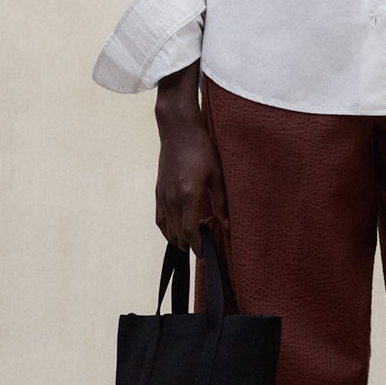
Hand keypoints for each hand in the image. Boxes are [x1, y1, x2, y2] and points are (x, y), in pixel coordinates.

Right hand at [154, 119, 229, 255]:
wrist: (178, 131)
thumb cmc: (201, 149)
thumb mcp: (217, 175)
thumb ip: (221, 202)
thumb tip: (226, 225)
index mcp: (188, 195)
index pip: (189, 231)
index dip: (197, 246)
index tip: (205, 253)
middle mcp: (172, 198)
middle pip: (177, 234)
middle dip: (191, 243)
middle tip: (206, 242)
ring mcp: (162, 195)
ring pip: (167, 229)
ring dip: (179, 239)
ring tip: (193, 240)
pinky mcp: (158, 191)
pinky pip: (159, 218)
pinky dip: (167, 229)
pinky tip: (177, 231)